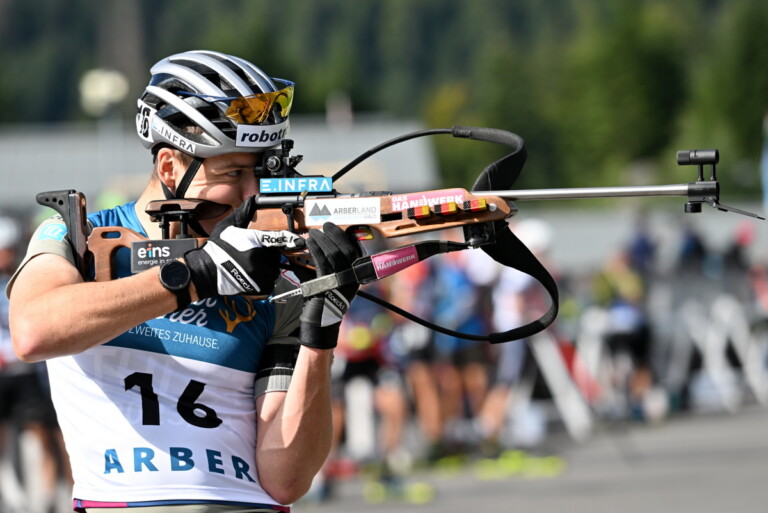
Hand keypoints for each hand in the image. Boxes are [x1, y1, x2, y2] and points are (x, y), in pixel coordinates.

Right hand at [184, 197, 302, 296]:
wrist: (206, 270)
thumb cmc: (217, 248)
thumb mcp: (229, 225)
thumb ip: (243, 213)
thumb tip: (252, 199)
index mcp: (255, 240)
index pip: (278, 238)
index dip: (291, 240)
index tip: (300, 241)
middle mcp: (260, 257)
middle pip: (275, 256)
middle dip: (268, 255)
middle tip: (252, 256)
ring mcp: (260, 273)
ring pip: (273, 270)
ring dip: (266, 269)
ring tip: (250, 266)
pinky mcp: (258, 286)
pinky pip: (269, 283)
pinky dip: (264, 280)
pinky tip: (251, 276)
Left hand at [299, 222, 361, 348]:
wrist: (323, 319)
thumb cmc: (327, 298)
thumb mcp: (336, 280)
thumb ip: (331, 264)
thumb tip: (320, 244)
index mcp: (356, 274)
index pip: (353, 249)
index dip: (343, 236)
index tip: (333, 228)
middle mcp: (352, 276)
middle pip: (345, 248)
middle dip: (333, 234)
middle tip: (323, 227)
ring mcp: (341, 280)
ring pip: (333, 253)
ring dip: (322, 240)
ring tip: (313, 234)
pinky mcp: (328, 283)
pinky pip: (321, 261)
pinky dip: (315, 250)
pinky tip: (309, 244)